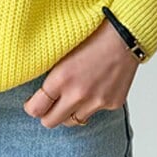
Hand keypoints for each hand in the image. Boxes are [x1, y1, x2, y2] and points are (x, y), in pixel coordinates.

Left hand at [24, 18, 139, 127]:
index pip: (36, 109)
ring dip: (68, 113)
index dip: (31, 107)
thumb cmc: (93, 36)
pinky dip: (90, 105)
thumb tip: (37, 90)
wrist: (125, 35)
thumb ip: (51, 74)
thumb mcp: (63, 52)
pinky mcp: (113, 103)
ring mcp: (97, 101)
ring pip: (73, 121)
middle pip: (51, 122)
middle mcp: (78, 94)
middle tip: (48, 106)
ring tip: (70, 99)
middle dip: (46, 115)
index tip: (32, 104)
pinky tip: (93, 88)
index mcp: (61, 79)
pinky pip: (94, 113)